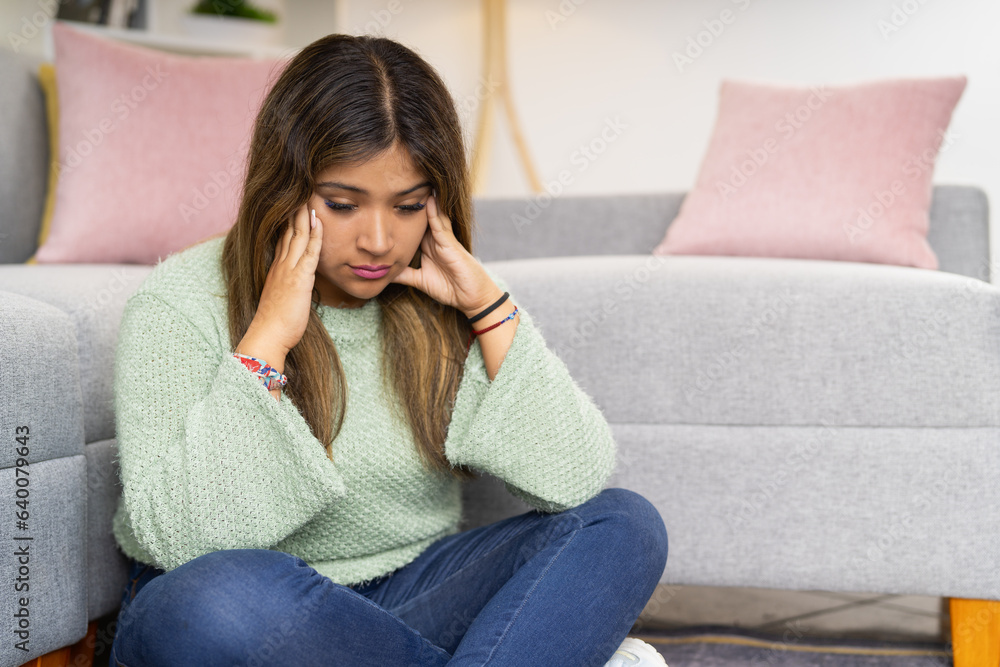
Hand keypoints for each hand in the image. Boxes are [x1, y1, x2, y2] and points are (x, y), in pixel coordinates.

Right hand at [249, 204, 323, 355]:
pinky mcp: (299, 278)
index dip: (290, 220)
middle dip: (296, 210)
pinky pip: (309, 252)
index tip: (295, 205)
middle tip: (303, 191)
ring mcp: (289, 270)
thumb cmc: (275, 323)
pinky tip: (319, 221)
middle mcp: (281, 265)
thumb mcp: (281, 299)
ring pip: (297, 235)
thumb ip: (288, 287)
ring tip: (310, 196)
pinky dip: (314, 235)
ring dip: (305, 215)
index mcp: (277, 269)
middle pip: (289, 230)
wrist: (268, 335)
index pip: (284, 238)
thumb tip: (296, 285)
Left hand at [390, 194, 500, 316]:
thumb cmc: (449, 288)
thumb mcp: (420, 281)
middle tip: (396, 183)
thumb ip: (404, 275)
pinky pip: (441, 225)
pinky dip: (435, 212)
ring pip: (432, 215)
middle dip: (411, 201)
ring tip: (414, 182)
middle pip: (421, 216)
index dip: (400, 214)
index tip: (385, 201)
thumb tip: (383, 273)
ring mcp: (443, 239)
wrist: (471, 298)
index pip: (412, 226)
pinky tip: (429, 199)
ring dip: (424, 200)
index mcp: (427, 246)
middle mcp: (435, 239)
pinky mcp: (451, 243)